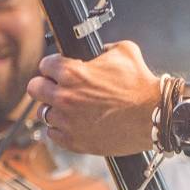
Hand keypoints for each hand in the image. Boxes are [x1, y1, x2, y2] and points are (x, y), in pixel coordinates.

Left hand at [27, 40, 159, 155]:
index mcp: (72, 72)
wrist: (155, 116)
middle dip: (46, 86)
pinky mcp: (74, 141)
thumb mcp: (125, 52)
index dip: (54, 66)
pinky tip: (73, 124)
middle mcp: (64, 96)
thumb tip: (100, 50)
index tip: (60, 71)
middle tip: (57, 89)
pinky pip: (52, 134)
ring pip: (43, 113)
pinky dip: (60, 130)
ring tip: (68, 109)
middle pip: (34, 88)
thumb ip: (105, 48)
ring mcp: (67, 121)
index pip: (44, 65)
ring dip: (54, 109)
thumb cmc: (142, 86)